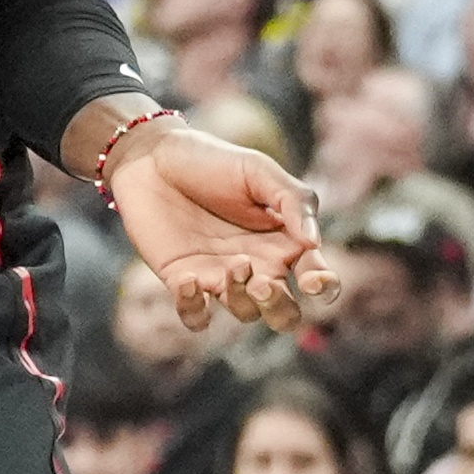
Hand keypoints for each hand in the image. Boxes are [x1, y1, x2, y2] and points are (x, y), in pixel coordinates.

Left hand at [108, 125, 338, 331]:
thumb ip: (293, 200)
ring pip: (246, 315)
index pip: (317, 279)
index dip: (323, 288)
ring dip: (242, 300)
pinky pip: (196, 317)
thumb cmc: (209, 159)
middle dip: (282, 309)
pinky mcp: (183, 281)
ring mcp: (220, 277)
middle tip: (264, 284)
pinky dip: (195, 310)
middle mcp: (257, 266)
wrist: (150, 157)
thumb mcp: (257, 170)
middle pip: (285, 313)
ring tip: (233, 265)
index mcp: (283, 242)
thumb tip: (315, 242)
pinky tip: (189, 281)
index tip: (310, 279)